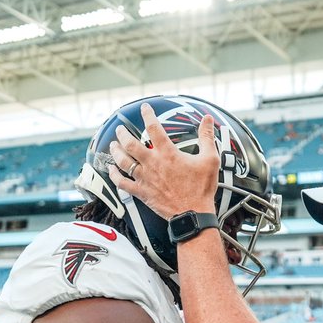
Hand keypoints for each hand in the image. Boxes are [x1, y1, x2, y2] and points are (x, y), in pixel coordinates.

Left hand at [106, 102, 219, 219]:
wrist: (193, 214)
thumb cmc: (201, 188)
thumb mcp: (210, 159)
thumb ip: (207, 137)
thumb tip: (207, 119)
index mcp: (168, 154)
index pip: (154, 128)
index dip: (148, 115)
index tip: (145, 108)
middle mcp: (153, 163)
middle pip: (131, 144)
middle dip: (123, 133)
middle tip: (120, 129)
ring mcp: (145, 178)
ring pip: (123, 161)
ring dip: (116, 151)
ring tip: (113, 145)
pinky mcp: (142, 192)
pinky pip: (122, 183)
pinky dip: (114, 176)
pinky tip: (111, 170)